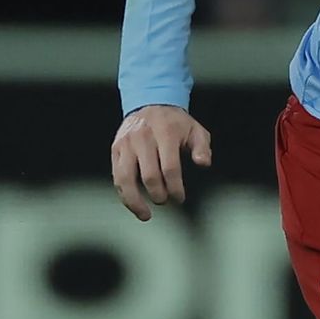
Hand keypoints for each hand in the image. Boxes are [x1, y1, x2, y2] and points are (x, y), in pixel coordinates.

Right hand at [111, 105, 212, 221]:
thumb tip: (203, 164)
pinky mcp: (116, 149)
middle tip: (166, 201)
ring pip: (125, 178)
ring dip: (135, 201)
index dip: (176, 187)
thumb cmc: (176, 123)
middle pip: (149, 175)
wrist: (150, 103)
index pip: (170, 167)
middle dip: (158, 194)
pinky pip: (117, 176)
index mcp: (165, 133)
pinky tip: (133, 204)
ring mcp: (126, 143)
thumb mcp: (196, 130)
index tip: (180, 198)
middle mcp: (143, 138)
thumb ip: (202, 148)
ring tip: (145, 215)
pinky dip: (123, 193)